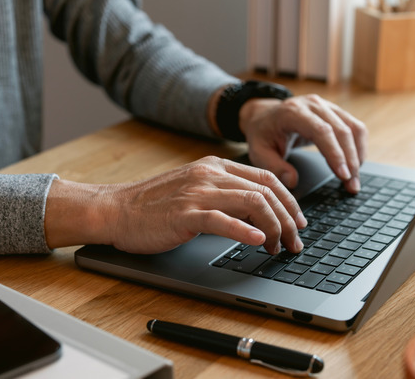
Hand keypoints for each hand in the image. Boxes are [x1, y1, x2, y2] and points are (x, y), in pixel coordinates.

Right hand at [44, 156, 306, 254]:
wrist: (116, 209)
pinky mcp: (185, 214)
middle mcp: (210, 175)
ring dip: (274, 228)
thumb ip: (224, 194)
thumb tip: (258, 213)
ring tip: (279, 247)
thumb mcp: (194, 190)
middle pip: (266, 191)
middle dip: (288, 218)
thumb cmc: (153, 205)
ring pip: (252, 203)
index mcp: (215, 167)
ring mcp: (198, 193)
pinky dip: (245, 231)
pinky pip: (223, 220)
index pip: (266, 178)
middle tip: (294, 242)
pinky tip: (257, 241)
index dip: (289, 201)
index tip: (298, 221)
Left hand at [240, 95, 367, 193]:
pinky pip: (355, 127)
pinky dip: (359, 147)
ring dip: (358, 155)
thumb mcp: (257, 151)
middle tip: (352, 185)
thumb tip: (292, 181)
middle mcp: (313, 105)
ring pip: (353, 128)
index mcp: (293, 112)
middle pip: (341, 130)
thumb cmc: (262, 133)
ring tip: (354, 180)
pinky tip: (355, 165)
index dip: (335, 153)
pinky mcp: (335, 112)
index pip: (321, 131)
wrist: (264, 115)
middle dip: (350, 160)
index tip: (342, 175)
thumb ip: (273, 167)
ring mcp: (326, 106)